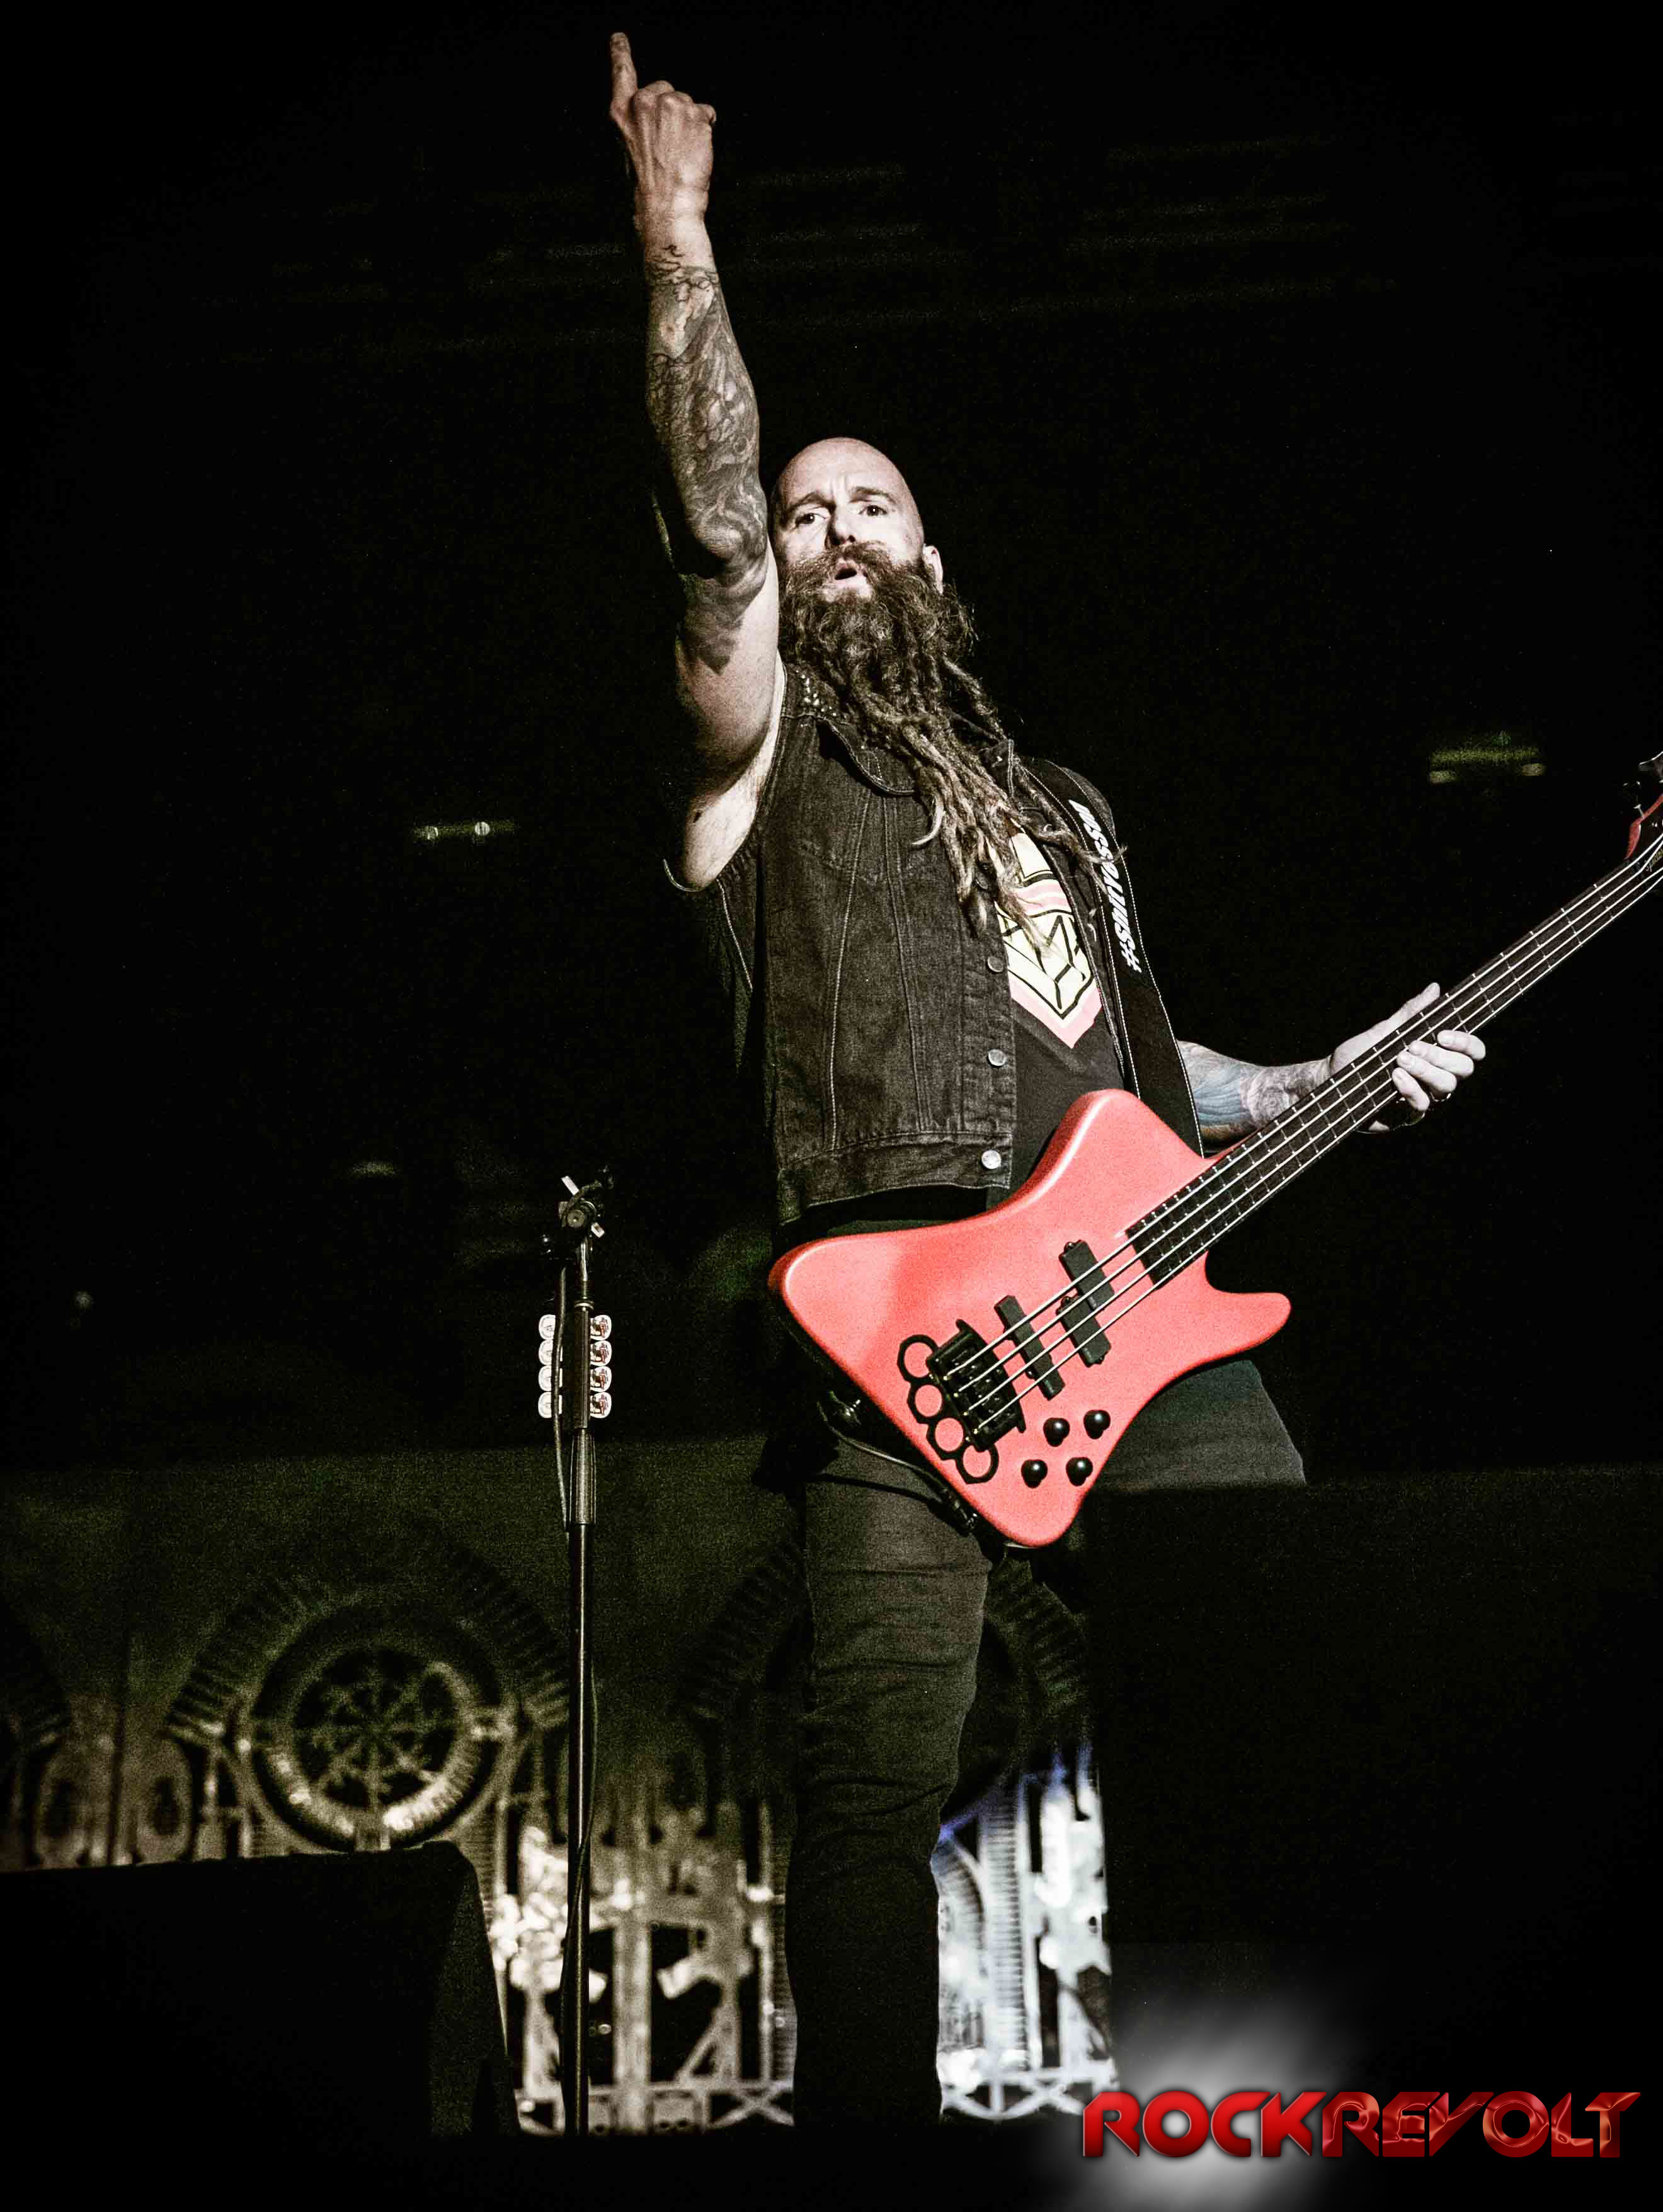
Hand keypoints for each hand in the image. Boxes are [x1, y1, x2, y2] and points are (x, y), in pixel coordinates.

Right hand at [608, 31, 717, 237]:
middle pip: (666, 89)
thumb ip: (639, 122)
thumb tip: (660, 116)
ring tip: (682, 152)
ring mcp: (672, 105)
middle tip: (670, 145)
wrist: (666, 206)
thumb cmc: (647, 186)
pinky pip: (707, 112)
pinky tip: (696, 151)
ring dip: (690, 122)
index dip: (620, 52)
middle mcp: (644, 101)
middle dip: (672, 110)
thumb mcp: (629, 148)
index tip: (619, 37)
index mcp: (621, 112)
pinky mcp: (696, 113)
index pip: (621, 72)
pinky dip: (706, 130)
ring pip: (688, 102)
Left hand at [1328, 982, 1485, 1132]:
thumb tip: (1434, 989)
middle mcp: (1436, 1076)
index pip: (1471, 1051)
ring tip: (1401, 1059)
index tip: (1443, 1035)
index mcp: (1437, 1055)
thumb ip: (1411, 1014)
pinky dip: (1410, 1088)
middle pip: (1463, 1069)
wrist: (1330, 1078)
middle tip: (1414, 1046)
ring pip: (1446, 1087)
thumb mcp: (1385, 1030)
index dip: (1467, 1043)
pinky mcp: (1408, 1114)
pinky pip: (1422, 1104)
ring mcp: (1424, 1096)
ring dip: (1425, 1070)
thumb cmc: (1358, 1054)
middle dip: (1442, 1056)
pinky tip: (1395, 1077)